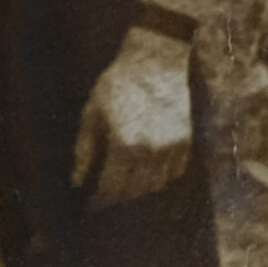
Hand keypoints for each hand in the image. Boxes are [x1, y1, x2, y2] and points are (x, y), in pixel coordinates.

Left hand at [72, 27, 193, 210]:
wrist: (159, 59)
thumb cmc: (119, 83)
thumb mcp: (92, 112)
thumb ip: (84, 149)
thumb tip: (77, 180)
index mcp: (124, 145)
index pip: (110, 188)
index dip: (100, 201)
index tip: (91, 207)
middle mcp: (152, 152)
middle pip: (134, 191)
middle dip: (118, 198)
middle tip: (106, 201)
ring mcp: (175, 149)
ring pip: (156, 185)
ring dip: (139, 191)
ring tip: (125, 190)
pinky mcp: (190, 143)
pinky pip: (174, 173)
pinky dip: (160, 179)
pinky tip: (147, 176)